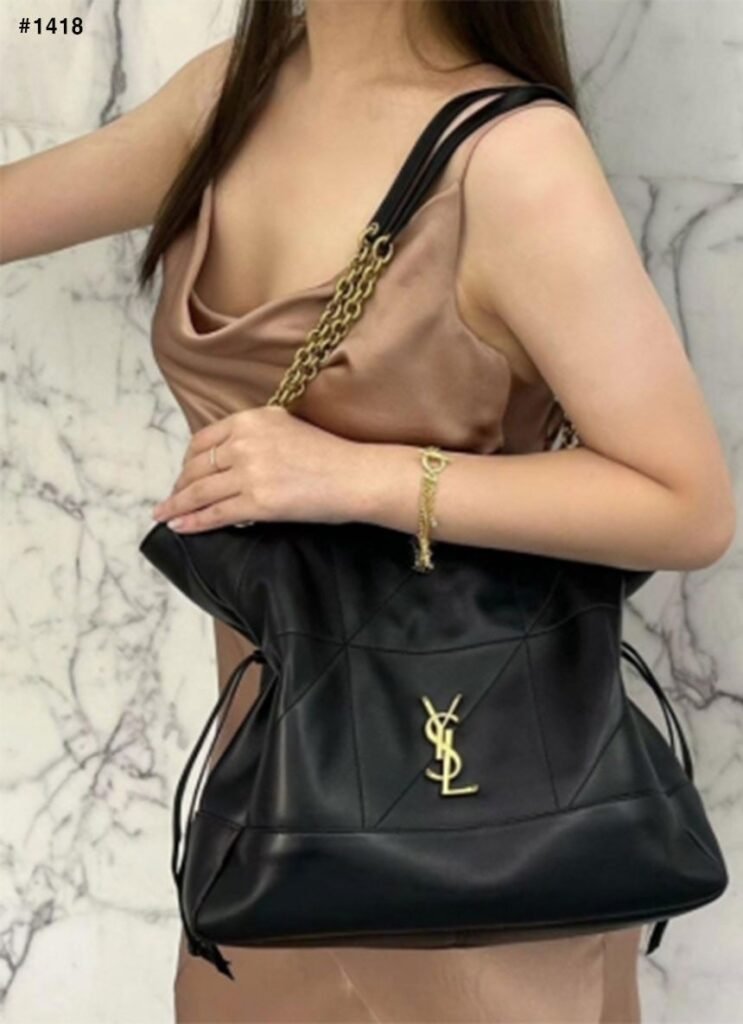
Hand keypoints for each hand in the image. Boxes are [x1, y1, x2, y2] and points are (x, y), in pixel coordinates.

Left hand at [151, 406, 366, 532]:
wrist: (357, 476)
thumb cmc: (330, 455)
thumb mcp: (286, 427)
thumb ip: (254, 435)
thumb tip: (228, 455)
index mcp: (250, 419)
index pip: (203, 441)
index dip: (188, 461)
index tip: (183, 473)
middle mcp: (245, 442)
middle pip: (197, 467)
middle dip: (180, 486)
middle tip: (172, 499)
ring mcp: (249, 473)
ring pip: (200, 492)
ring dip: (177, 506)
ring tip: (165, 515)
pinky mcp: (257, 502)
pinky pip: (215, 514)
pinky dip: (193, 522)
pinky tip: (180, 527)